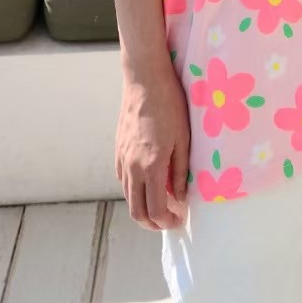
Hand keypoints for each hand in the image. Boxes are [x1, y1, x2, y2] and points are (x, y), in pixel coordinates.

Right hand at [115, 63, 190, 230]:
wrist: (144, 78)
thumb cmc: (170, 104)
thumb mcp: (183, 139)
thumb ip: (181, 172)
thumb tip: (180, 198)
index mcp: (151, 166)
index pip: (155, 210)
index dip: (167, 222)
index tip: (179, 220)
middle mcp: (132, 166)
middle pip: (136, 211)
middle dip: (152, 223)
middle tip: (169, 220)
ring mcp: (122, 157)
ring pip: (128, 196)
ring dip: (142, 207)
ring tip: (161, 203)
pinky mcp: (118, 148)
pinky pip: (123, 179)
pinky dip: (134, 190)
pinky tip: (148, 182)